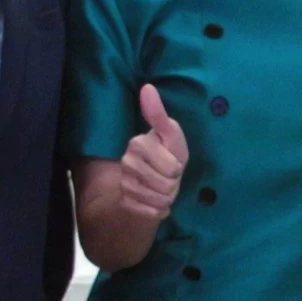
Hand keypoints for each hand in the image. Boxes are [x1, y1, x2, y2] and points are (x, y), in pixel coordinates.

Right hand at [118, 84, 188, 219]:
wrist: (147, 183)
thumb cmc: (165, 155)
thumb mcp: (170, 135)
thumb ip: (158, 114)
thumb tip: (147, 87)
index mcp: (137, 144)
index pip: (172, 167)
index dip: (177, 168)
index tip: (172, 162)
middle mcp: (126, 163)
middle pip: (166, 185)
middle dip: (173, 184)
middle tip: (168, 177)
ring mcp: (124, 184)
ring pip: (159, 200)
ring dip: (167, 198)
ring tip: (162, 188)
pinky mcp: (126, 203)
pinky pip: (153, 213)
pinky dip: (159, 210)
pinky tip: (155, 201)